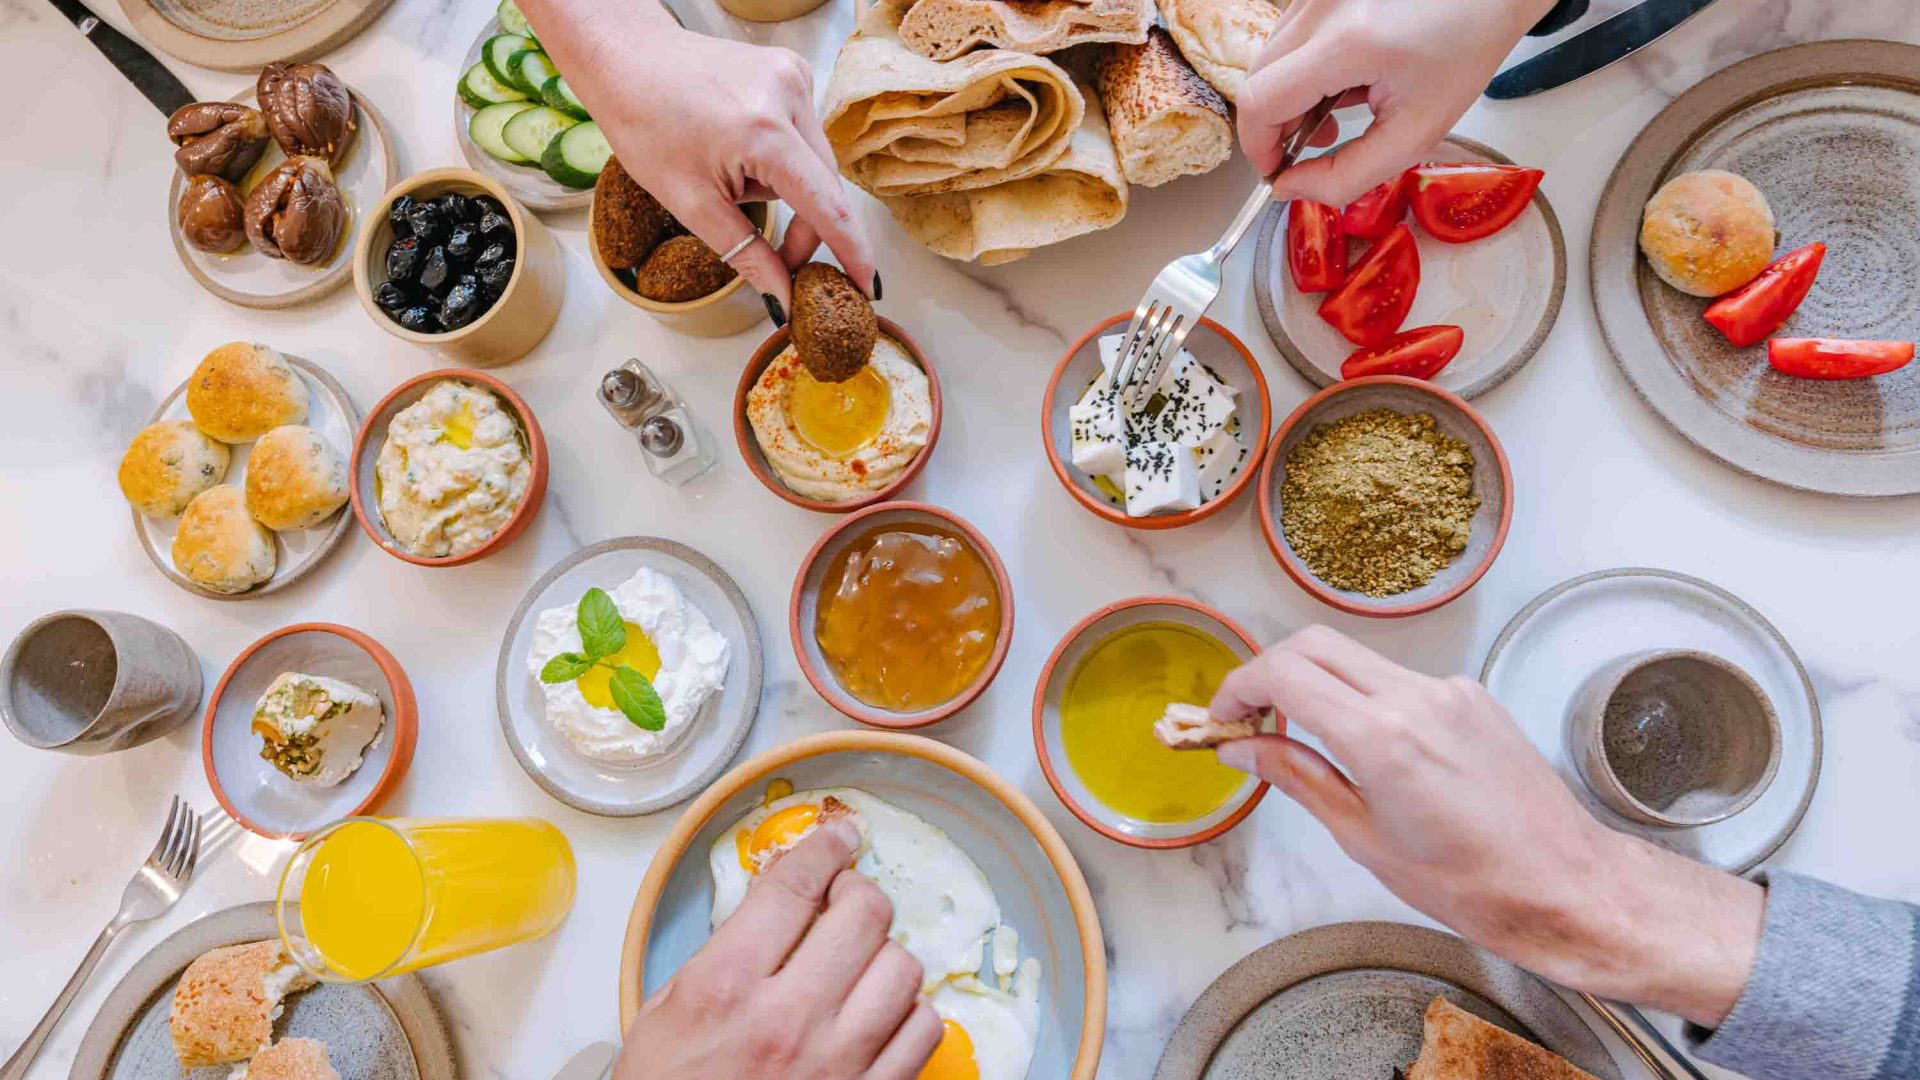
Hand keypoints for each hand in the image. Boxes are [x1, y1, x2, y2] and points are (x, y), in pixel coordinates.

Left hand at [518, 0, 874, 313]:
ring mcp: (795, 76)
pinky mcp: (791, 70)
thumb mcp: (690, 203)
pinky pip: (802, 134)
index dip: (851, 252)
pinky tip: (741, 151)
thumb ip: (745, 253)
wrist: (626, 57)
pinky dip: (781, 157)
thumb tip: (782, 295)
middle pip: (825, 186)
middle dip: (805, 228)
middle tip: (779, 260)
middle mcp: (791, 95)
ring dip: (788, 188)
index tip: (865, 287)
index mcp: (765, 132)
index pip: (827, 206)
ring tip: (734, 182)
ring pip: (814, 162)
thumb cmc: (644, 123)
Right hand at [617, 821, 941, 1079]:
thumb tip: (781, 902)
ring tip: (860, 963)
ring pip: (903, 967)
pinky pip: (924, 1030)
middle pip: (863, 914)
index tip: (839, 835)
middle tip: (845, 900)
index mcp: (726, 987)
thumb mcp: (666, 1011)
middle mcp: (788, 1018)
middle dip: (857, 893)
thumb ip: (724, 951)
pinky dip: (910, 1011)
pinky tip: (882, 1012)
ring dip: (885, 954)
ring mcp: (837, 1062)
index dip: (825, 846)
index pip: (794, 886)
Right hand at [1210, 626, 1763, 1025]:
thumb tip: (1245, 750)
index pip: (1285, 673)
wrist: (1566, 884)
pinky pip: (1401, 680)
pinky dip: (1366, 697)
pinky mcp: (1473, 698)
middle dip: (1270, 671)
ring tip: (1302, 737)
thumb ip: (1299, 779)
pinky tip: (1367, 747)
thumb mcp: (1364, 839)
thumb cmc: (1470, 884)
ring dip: (1319, 683)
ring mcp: (1450, 691)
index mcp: (1381, 737)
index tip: (1224, 718)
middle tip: (1250, 717)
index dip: (1239, 687)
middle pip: (1315, 645)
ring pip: (1358, 659)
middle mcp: (1416, 697)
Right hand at [1238, 0, 1555, 205]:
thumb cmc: (1462, 52)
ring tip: (1339, 106)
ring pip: (1267, 60)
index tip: (1279, 170)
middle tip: (1320, 140)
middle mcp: (1321, 8)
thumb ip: (1347, 175)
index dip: (1258, 146)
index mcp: (1347, 44)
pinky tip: (1342, 75)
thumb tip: (1290, 189)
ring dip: (1290, 95)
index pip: (1259, 102)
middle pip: (1256, 81)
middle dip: (1277, 124)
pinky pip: (1286, 38)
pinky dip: (1302, 68)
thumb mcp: (1415, 132)